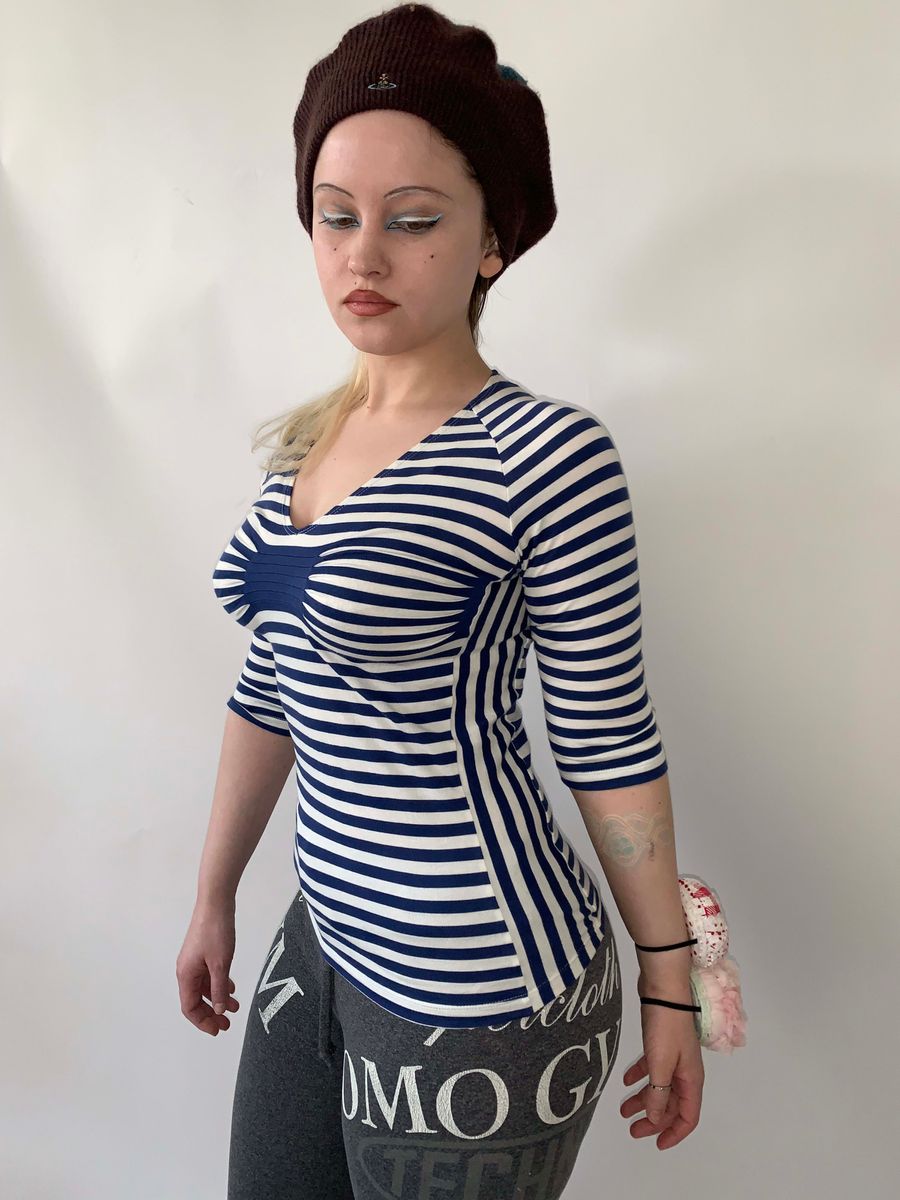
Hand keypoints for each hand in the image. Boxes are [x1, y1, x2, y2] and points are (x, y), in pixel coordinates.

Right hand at [176, 898, 241, 1035]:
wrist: (216, 902)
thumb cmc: (216, 931)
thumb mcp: (221, 964)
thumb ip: (219, 989)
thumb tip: (217, 1010)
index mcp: (186, 975)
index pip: (189, 1007)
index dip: (202, 1021)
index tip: (217, 1030)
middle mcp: (187, 970)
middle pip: (195, 1000)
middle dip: (210, 1014)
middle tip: (226, 1024)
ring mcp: (194, 961)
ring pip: (204, 987)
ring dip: (217, 999)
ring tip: (235, 1008)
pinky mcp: (203, 953)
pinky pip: (209, 975)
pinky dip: (219, 984)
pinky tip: (232, 988)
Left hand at [620, 979, 704, 1148]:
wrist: (663, 988)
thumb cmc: (665, 1027)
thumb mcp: (661, 1064)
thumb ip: (658, 1093)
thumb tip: (655, 1119)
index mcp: (691, 1080)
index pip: (688, 1116)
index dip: (674, 1133)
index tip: (656, 1143)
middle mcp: (685, 1072)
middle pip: (671, 1104)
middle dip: (653, 1120)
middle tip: (632, 1129)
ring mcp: (674, 1057)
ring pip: (660, 1087)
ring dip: (643, 1100)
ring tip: (623, 1110)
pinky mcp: (661, 1043)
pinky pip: (652, 1068)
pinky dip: (640, 1076)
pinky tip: (625, 1080)